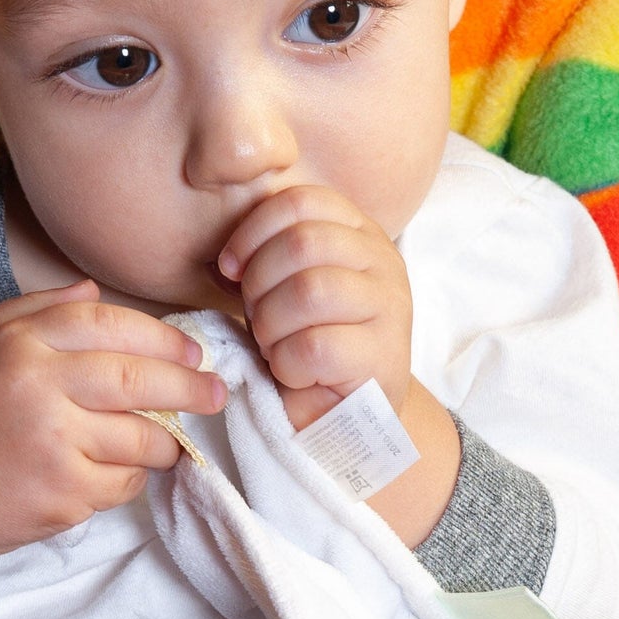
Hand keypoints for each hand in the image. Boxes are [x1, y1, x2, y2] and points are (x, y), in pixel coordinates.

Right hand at [0, 283, 225, 600]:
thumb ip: (34, 311)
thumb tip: (94, 292)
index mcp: (20, 344)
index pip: (110, 326)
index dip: (162, 338)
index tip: (193, 353)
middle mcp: (38, 388)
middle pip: (139, 380)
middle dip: (190, 387)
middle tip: (216, 393)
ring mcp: (52, 444)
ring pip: (140, 437)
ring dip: (164, 442)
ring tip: (168, 441)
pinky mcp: (62, 494)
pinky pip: (122, 482)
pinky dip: (128, 479)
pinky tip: (111, 473)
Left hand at [217, 185, 412, 434]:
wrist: (345, 415)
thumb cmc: (309, 345)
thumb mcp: (287, 286)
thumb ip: (270, 256)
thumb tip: (227, 257)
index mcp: (360, 234)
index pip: (301, 202)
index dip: (253, 231)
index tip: (231, 269)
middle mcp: (384, 263)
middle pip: (302, 242)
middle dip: (260, 283)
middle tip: (257, 318)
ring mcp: (391, 309)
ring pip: (309, 291)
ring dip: (271, 324)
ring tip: (275, 345)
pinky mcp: (383, 357)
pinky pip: (315, 346)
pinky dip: (286, 364)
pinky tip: (293, 373)